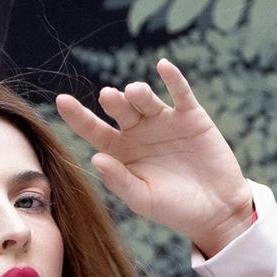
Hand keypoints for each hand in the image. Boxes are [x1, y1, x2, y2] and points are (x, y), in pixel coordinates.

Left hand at [55, 58, 253, 254]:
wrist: (215, 210)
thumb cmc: (173, 209)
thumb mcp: (142, 199)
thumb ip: (120, 180)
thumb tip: (95, 157)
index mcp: (121, 152)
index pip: (94, 131)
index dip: (78, 116)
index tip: (61, 100)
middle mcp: (138, 133)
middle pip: (120, 110)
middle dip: (113, 102)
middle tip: (108, 97)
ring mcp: (164, 121)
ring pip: (145, 99)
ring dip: (137, 93)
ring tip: (132, 93)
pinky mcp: (190, 116)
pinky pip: (180, 93)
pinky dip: (173, 79)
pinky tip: (163, 67)